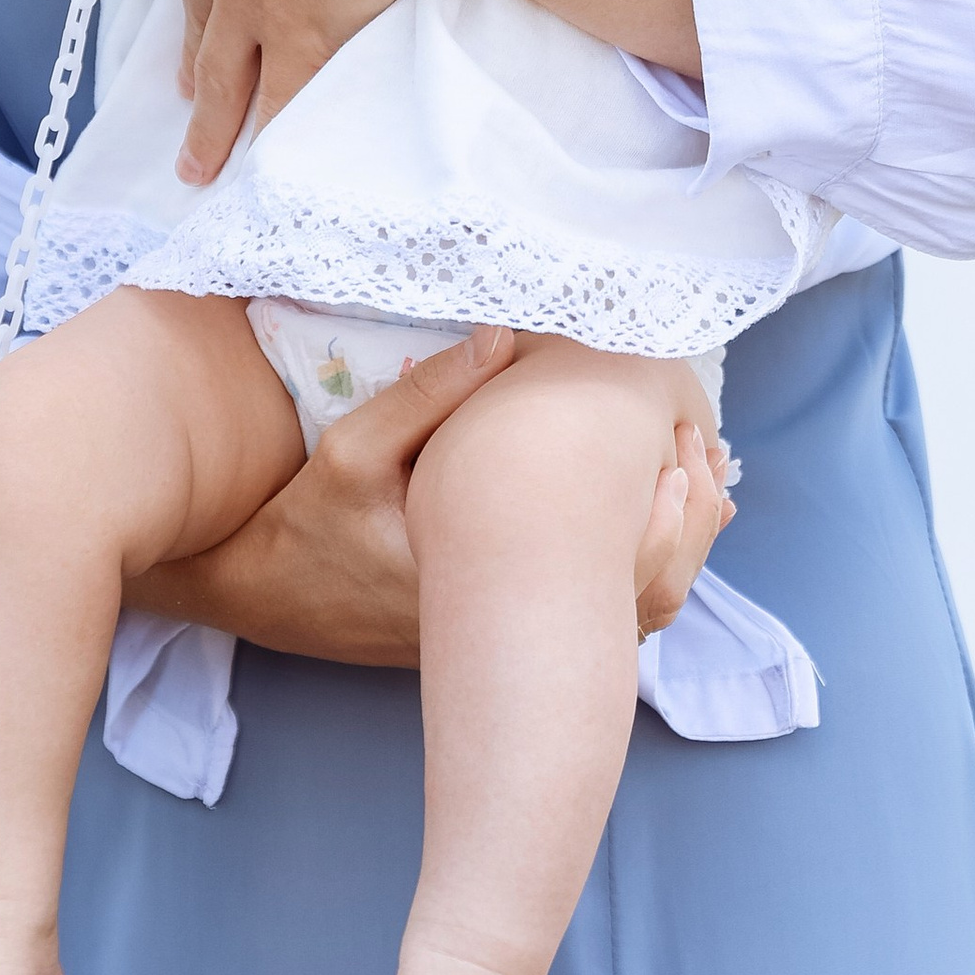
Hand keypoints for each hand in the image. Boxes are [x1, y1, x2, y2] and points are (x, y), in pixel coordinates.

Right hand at [128, 329, 733, 660]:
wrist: (259, 593)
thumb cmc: (303, 523)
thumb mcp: (352, 449)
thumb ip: (429, 394)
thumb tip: (507, 335)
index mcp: (479, 577)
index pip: (594, 550)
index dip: (658, 505)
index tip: (687, 445)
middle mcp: (499, 621)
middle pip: (628, 594)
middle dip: (682, 531)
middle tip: (715, 466)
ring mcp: (496, 639)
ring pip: (612, 615)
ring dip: (662, 555)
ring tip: (704, 492)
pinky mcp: (487, 638)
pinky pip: (580, 619)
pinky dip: (623, 573)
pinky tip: (645, 525)